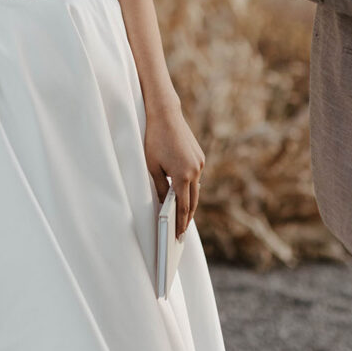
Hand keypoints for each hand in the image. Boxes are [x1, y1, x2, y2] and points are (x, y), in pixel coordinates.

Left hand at [144, 102, 204, 238]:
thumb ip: (160, 188)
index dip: (181, 223)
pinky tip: (185, 194)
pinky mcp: (200, 156)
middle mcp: (195, 170)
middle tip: (182, 232)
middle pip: (193, 201)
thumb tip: (164, 203)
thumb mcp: (152, 166)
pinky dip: (191, 187)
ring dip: (190, 202)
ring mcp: (199, 163)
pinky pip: (196, 177)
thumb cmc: (154, 140)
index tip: (178, 236)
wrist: (166, 115)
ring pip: (196, 189)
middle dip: (187, 217)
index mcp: (182, 175)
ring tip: (184, 216)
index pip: (183, 207)